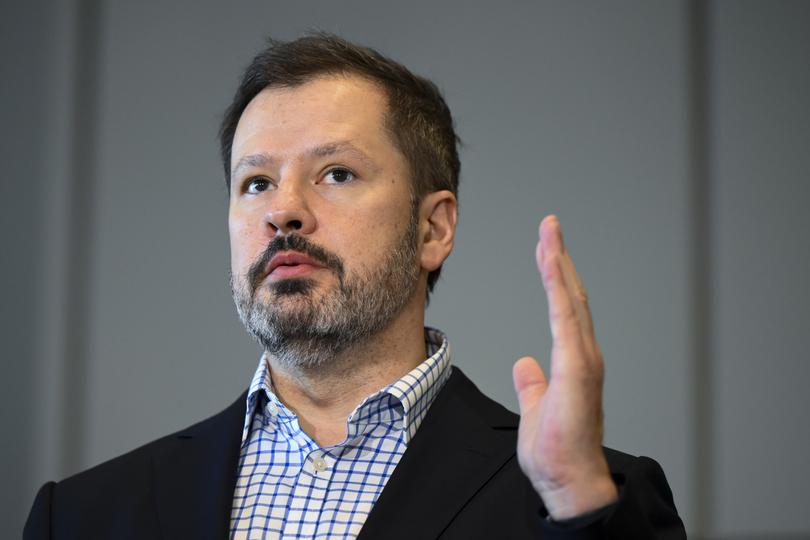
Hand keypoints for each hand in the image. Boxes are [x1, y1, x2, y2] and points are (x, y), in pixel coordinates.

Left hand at [512, 215, 617, 519]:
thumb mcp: (536, 408)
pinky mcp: (576, 369)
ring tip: (550, 232)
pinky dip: (558, 288)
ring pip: (571, 300)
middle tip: (550, 226)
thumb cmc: (557, 451)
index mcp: (573, 361)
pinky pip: (565, 319)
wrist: (569, 481)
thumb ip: (533, 384)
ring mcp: (583, 360)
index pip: (564, 309)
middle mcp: (583, 354)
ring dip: (559, 263)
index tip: (547, 248)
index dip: (557, 277)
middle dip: (559, 258)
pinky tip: (550, 263)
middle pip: (571, 296)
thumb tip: (525, 364)